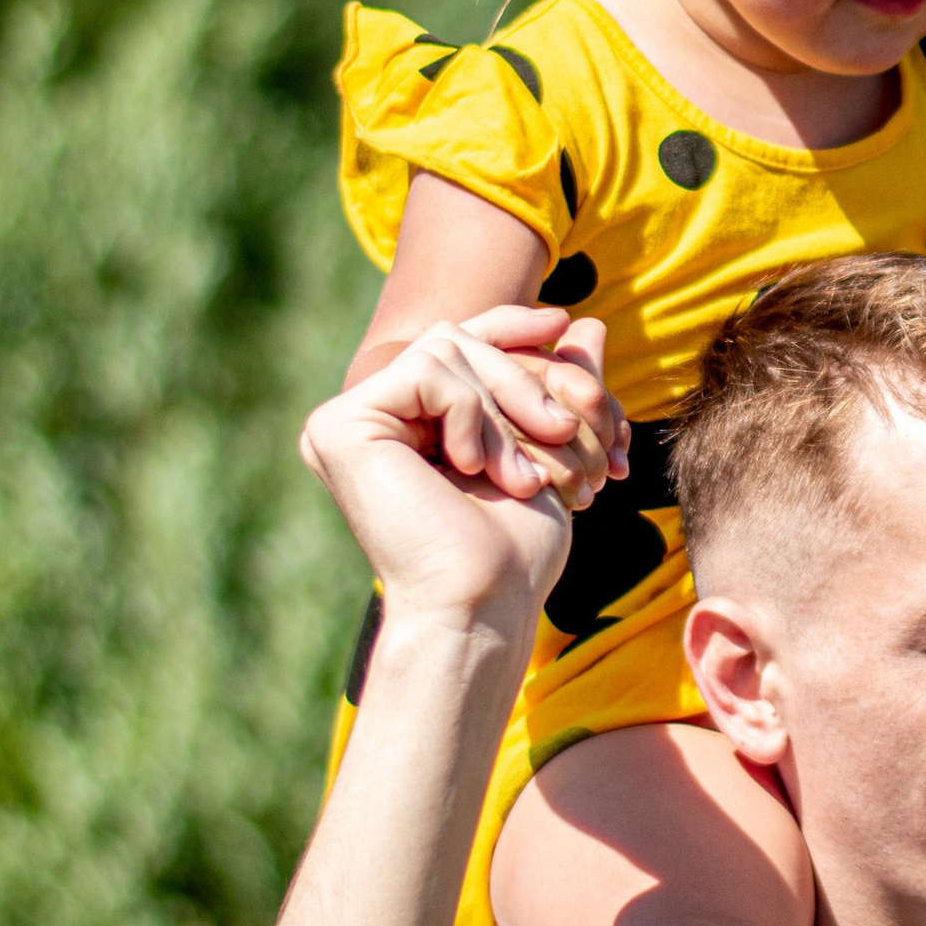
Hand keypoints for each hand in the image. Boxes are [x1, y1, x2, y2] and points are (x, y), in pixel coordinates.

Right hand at [299, 309, 622, 631]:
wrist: (483, 602)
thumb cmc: (516, 549)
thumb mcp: (550, 450)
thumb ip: (561, 384)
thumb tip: (588, 324)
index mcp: (408, 423)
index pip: (456, 344)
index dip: (507, 325)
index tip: (563, 323)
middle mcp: (371, 417)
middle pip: (457, 339)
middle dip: (523, 378)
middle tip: (564, 431)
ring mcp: (347, 421)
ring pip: (444, 348)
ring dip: (504, 407)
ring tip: (523, 474)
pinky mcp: (337, 428)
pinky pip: (423, 372)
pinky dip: (468, 414)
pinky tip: (473, 468)